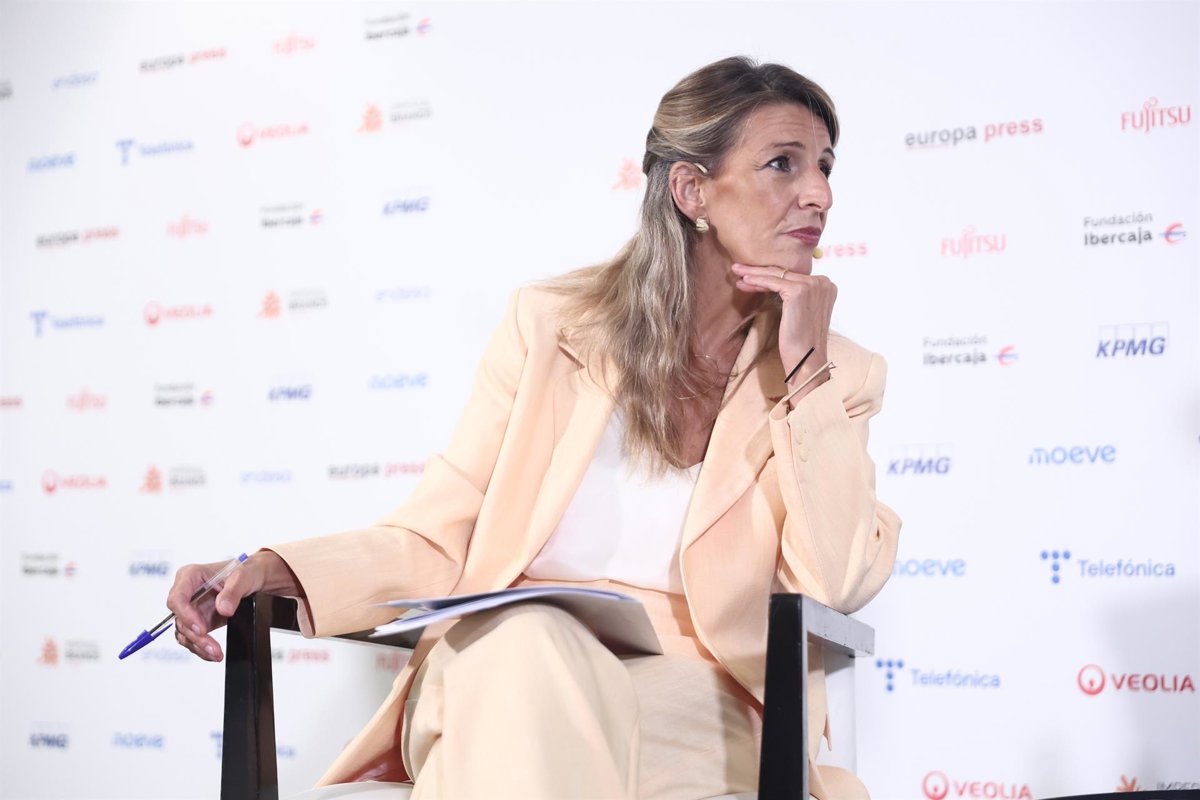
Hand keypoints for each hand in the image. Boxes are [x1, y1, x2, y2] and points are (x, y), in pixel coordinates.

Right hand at [166, 550, 301, 661]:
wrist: (254, 580)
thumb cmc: (245, 572)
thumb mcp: (243, 577)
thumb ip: (233, 591)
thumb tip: (223, 608)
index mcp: (190, 576)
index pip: (177, 598)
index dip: (186, 616)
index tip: (201, 629)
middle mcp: (187, 593)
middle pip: (180, 619)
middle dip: (196, 636)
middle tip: (213, 648)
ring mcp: (191, 608)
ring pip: (184, 632)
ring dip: (199, 645)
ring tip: (216, 654)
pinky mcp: (197, 621)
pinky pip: (192, 638)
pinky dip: (201, 647)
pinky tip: (213, 653)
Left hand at [732, 263, 836, 398]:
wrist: (806, 360)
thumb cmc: (802, 341)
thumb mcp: (800, 311)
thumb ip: (794, 294)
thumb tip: (772, 282)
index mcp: (826, 285)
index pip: (792, 275)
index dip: (770, 274)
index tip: (751, 274)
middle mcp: (823, 282)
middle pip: (784, 272)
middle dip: (759, 270)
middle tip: (739, 268)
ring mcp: (812, 285)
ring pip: (776, 275)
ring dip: (753, 274)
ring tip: (737, 272)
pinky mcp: (799, 291)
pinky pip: (772, 282)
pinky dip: (756, 281)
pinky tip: (744, 281)